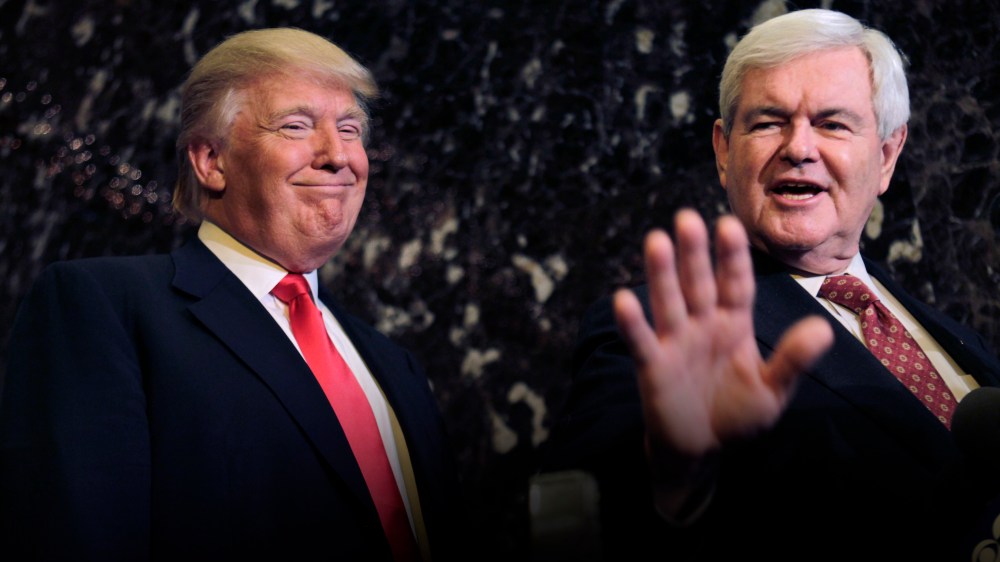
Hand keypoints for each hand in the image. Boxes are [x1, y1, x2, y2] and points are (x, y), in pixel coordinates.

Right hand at [613, 210, 833, 474]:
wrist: (701, 447)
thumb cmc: (738, 414)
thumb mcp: (773, 391)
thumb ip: (793, 360)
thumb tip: (824, 329)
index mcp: (735, 324)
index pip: (735, 284)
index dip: (732, 257)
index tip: (729, 225)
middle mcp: (703, 325)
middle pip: (698, 284)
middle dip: (694, 253)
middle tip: (687, 218)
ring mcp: (676, 342)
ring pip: (669, 302)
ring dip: (662, 274)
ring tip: (656, 241)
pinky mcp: (653, 366)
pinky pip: (643, 341)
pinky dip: (633, 323)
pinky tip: (624, 299)